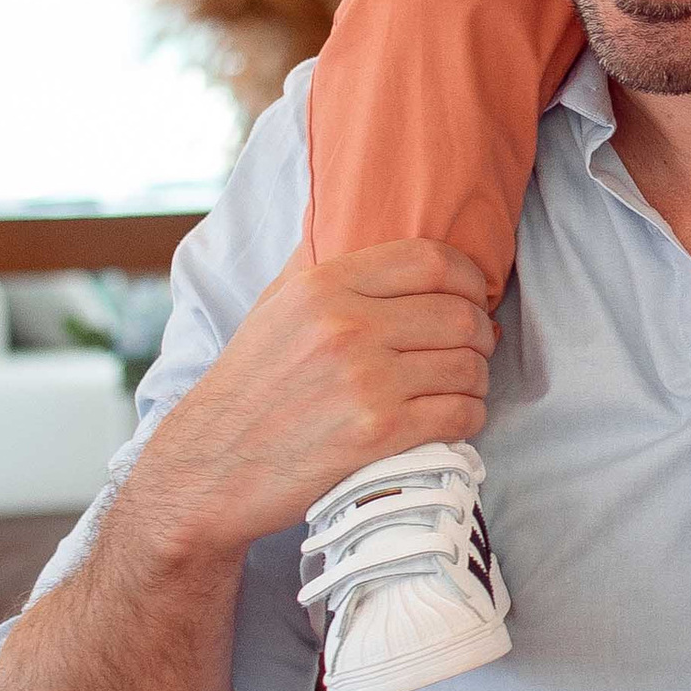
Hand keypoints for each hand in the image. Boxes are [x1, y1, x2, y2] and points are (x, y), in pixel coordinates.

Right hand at [126, 241, 494, 561]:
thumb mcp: (273, 306)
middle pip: (458, 315)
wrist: (210, 467)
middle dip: (480, 333)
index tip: (474, 296)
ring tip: (464, 385)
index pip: (430, 261)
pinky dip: (470, 416)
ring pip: (467, 366)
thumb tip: (360, 222)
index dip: (469, 277)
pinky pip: (459, 414)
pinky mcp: (377, 434)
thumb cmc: (249, 386)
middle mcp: (346, 327)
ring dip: (478, 378)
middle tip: (475, 348)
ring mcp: (364, 381)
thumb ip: (321, 267)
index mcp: (323, 287)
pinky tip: (455, 418)